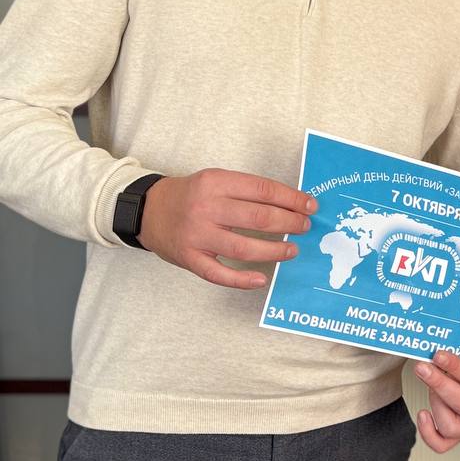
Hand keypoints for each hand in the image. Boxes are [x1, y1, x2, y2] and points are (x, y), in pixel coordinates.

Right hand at [138, 168, 316, 288]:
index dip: (291, 199)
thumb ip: (247, 190)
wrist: (148, 210)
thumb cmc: (191, 196)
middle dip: (289, 223)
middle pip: (258, 218)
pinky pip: (219, 274)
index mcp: (216, 182)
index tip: (310, 205)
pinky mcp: (190, 258)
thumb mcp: (215, 180)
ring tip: (292, 250)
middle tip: (304, 226)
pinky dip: (242, 279)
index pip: (263, 190)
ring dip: (274, 251)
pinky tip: (262, 279)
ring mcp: (197, 235)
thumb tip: (291, 203)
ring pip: (244, 248)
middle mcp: (206, 208)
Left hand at [413, 350, 459, 453]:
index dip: (455, 367)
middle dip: (438, 383)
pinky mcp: (458, 438)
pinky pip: (440, 444)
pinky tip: (423, 414)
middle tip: (423, 368)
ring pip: (449, 425)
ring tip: (431, 387)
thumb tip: (439, 353)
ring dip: (436, 403)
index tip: (439, 355)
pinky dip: (428, 432)